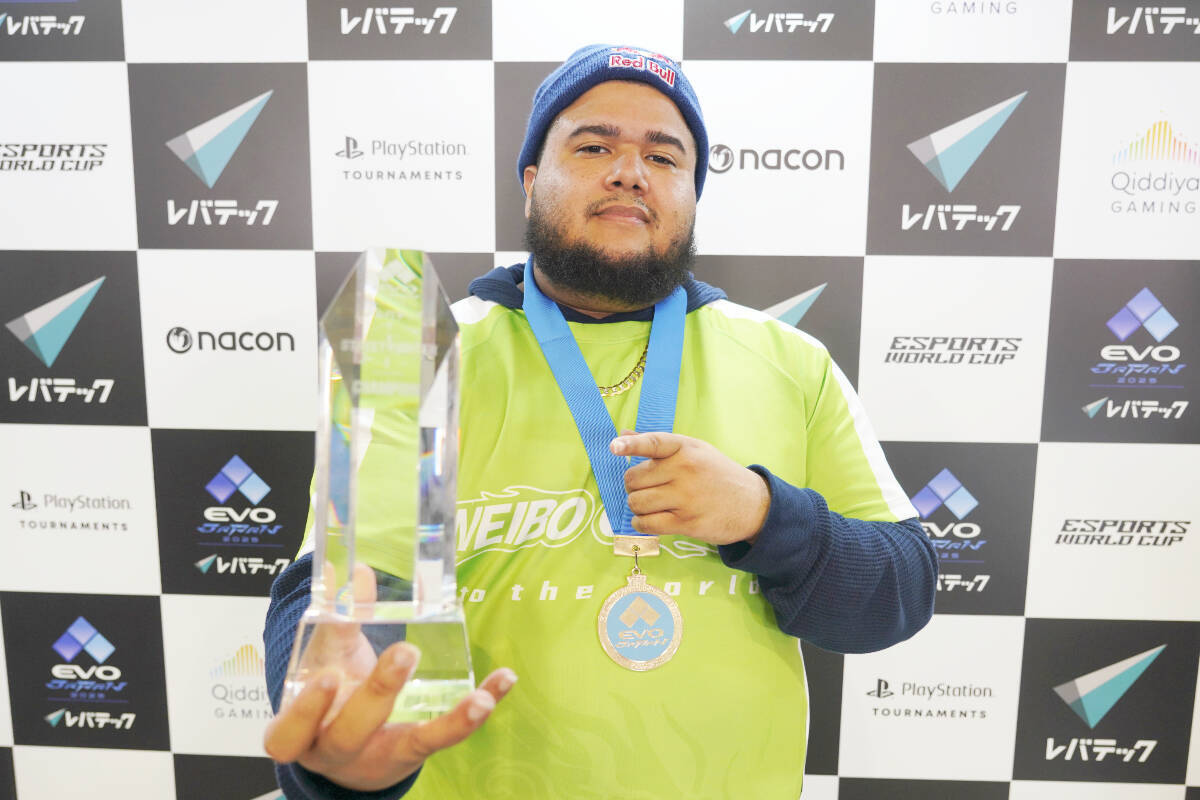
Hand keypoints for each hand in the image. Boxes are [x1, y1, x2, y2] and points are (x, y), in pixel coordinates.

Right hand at [264, 564, 516, 791]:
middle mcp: (335, 750)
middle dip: (377, 693)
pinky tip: (503, 682)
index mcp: (298, 732)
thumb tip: (343, 567)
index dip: (306, 711)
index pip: (288, 733)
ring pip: (409, 743)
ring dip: (448, 720)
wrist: (350, 753)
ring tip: (478, 698)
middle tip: (404, 653)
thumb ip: (335, 620)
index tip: (329, 677)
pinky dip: (476, 710)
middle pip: (350, 734)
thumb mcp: (325, 659)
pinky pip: (448, 735)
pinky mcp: (414, 752)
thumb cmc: (331, 697)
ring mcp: (379, 755)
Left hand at [612, 431, 769, 545]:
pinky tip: (647, 520)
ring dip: (636, 506)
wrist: (752, 505)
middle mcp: (685, 470)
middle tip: (646, 488)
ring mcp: (685, 497)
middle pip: (634, 479)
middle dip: (633, 485)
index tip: (614, 447)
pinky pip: (647, 523)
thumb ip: (658, 445)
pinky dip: (640, 523)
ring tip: (649, 504)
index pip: (653, 442)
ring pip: (637, 502)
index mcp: (685, 447)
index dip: (631, 445)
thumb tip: (623, 434)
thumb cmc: (718, 474)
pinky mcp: (686, 522)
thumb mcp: (694, 450)